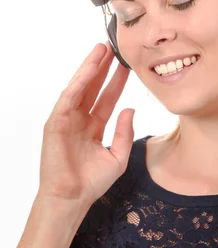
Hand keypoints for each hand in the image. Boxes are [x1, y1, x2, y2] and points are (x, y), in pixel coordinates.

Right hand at [38, 41, 133, 206]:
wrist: (73, 198)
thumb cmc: (92, 182)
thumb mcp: (118, 157)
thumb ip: (125, 133)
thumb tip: (130, 109)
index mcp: (93, 128)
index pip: (107, 99)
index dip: (116, 82)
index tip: (127, 66)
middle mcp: (80, 120)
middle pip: (93, 88)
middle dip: (104, 68)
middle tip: (115, 49)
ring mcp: (67, 119)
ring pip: (80, 87)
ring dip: (91, 67)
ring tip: (102, 49)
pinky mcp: (56, 122)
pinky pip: (70, 96)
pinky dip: (80, 80)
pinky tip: (91, 67)